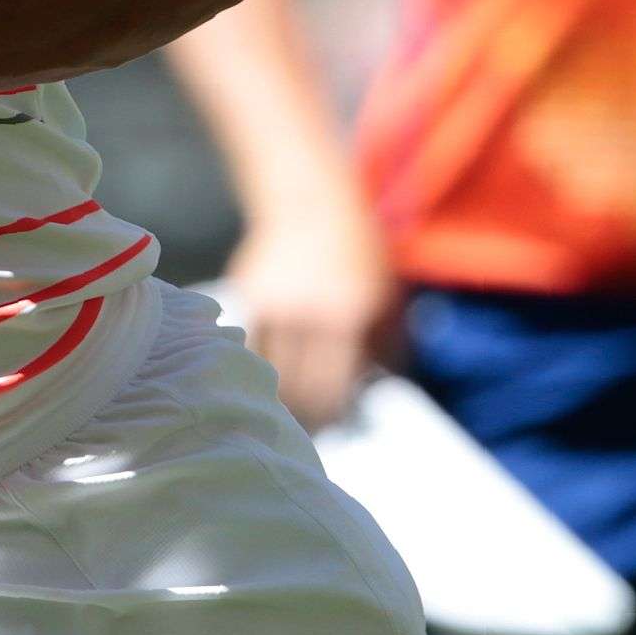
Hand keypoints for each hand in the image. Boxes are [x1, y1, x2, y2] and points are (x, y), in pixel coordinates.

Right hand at [223, 198, 395, 430]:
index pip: (333, 386)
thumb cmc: (361, 258)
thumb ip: (386, 350)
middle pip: (298, 386)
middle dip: (302, 414)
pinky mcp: (248, 294)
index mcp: (347, 316)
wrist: (312, 203)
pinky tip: (266, 377)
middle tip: (307, 429)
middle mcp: (307, 313)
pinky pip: (251, 345)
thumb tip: (372, 398)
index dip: (330, 417)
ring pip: (268, 370)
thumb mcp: (387, 300)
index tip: (331, 431)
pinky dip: (258, 366)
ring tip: (287, 410)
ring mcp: (273, 303)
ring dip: (277, 396)